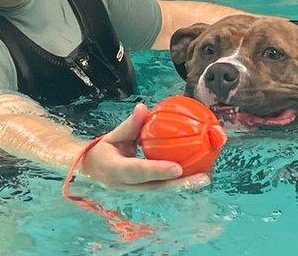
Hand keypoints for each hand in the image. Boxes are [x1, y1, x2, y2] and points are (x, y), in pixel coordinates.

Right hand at [80, 103, 210, 189]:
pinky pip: (163, 186)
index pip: (138, 171)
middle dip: (180, 184)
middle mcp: (127, 184)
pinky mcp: (144, 190)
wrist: (92, 170)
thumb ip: (129, 125)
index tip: (177, 168)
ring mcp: (136, 190)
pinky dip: (179, 182)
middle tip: (203, 178)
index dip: (157, 170)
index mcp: (116, 170)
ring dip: (184, 185)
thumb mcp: (112, 136)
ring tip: (205, 178)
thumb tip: (143, 107)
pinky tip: (197, 174)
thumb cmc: (104, 150)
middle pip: (156, 186)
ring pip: (162, 190)